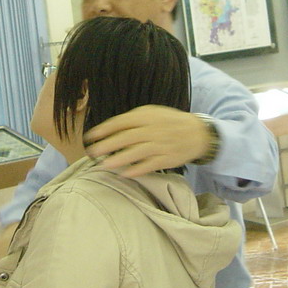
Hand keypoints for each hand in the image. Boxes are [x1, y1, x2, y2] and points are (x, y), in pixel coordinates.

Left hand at [83, 105, 210, 177]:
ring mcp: (161, 144)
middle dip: (108, 145)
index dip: (104, 129)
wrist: (197, 132)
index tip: (90, 136)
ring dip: (120, 159)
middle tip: (92, 152)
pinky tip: (125, 174)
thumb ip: (133, 120)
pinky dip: (138, 170)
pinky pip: (150, 165)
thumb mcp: (152, 113)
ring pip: (137, 152)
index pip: (121, 122)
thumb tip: (110, 129)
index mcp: (147, 116)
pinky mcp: (167, 159)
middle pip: (127, 137)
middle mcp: (153, 129)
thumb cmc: (168, 122)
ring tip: (104, 165)